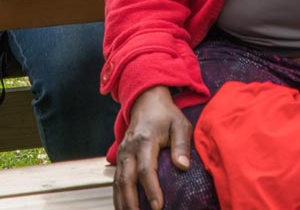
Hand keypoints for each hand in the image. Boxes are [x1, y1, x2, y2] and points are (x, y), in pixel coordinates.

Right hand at [114, 86, 190, 209]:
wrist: (145, 101)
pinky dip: (118, 198)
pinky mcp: (120, 159)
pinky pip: (116, 181)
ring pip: (118, 184)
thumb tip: (183, 166)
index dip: (152, 189)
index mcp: (145, 141)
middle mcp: (129, 149)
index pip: (146, 169)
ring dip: (123, 204)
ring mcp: (122, 154)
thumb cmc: (166, 115)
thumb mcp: (180, 124)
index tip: (158, 206)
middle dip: (132, 203)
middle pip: (126, 180)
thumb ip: (182, 145)